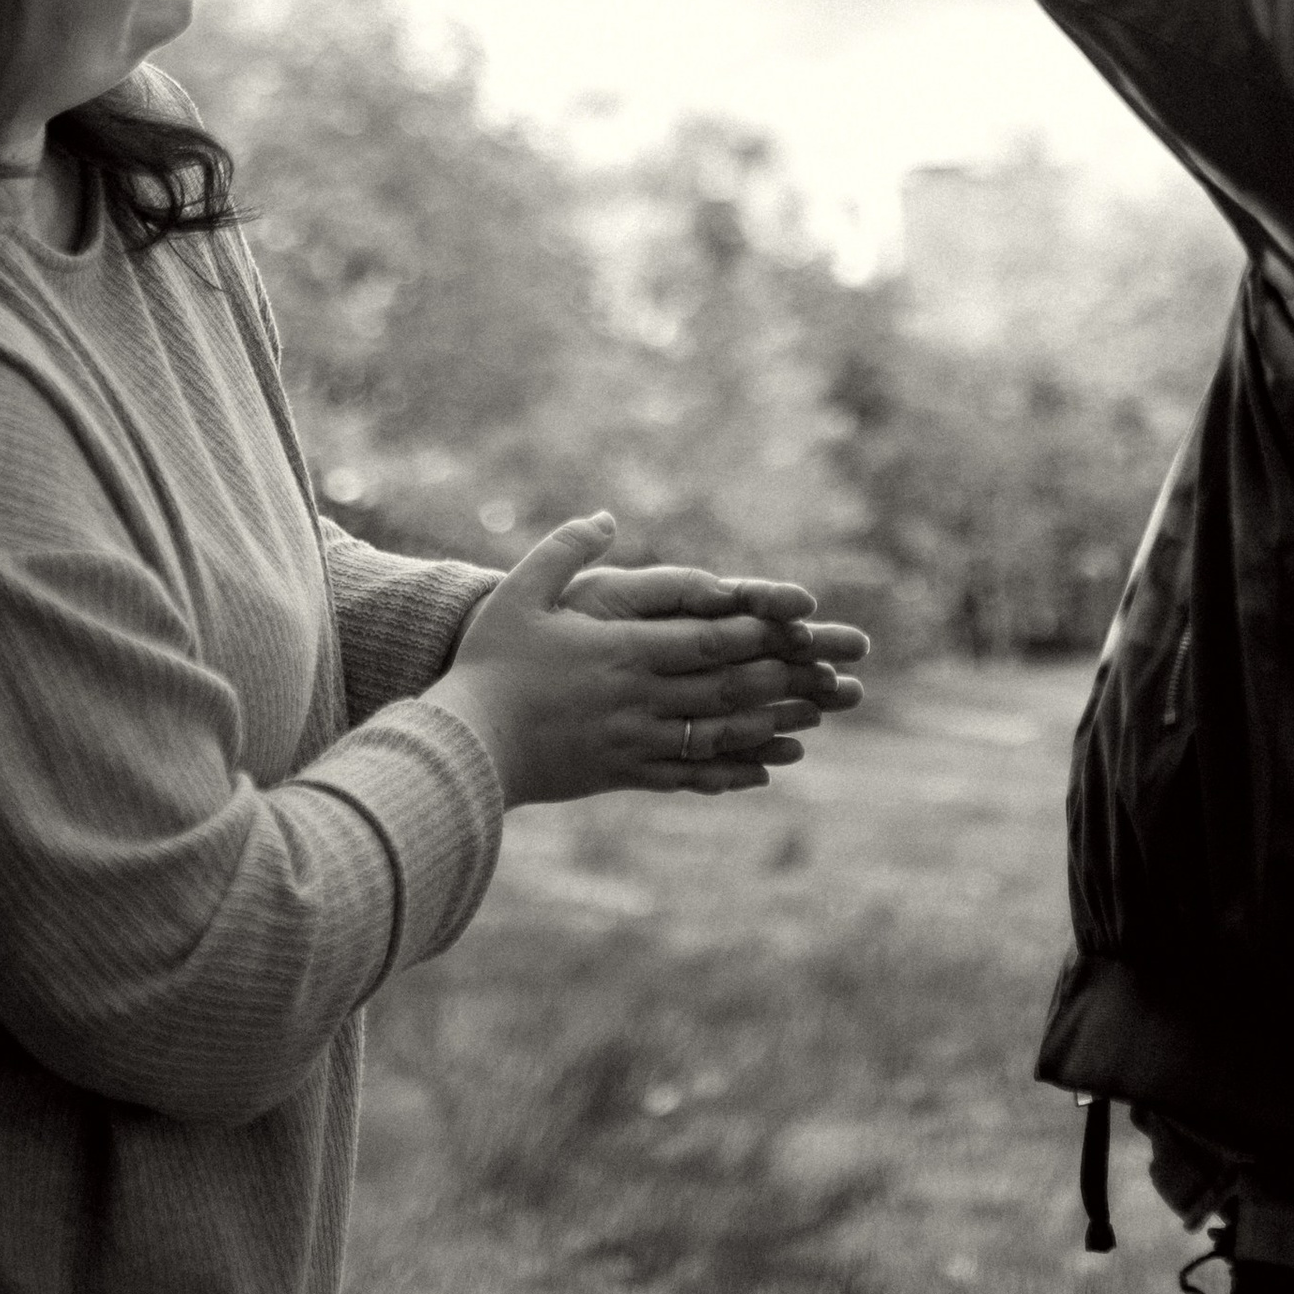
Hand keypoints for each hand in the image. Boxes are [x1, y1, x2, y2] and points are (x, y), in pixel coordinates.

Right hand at [427, 517, 854, 804]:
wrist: (463, 749)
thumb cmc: (490, 664)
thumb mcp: (521, 591)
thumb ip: (565, 548)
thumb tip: (607, 517)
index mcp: (622, 653)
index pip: (704, 641)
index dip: (754, 633)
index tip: (799, 627)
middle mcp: (639, 700)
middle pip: (724, 690)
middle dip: (782, 679)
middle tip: (830, 675)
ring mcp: (634, 742)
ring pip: (717, 736)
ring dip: (770, 726)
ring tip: (815, 721)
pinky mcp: (623, 775)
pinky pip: (689, 777)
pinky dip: (732, 773)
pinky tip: (764, 773)